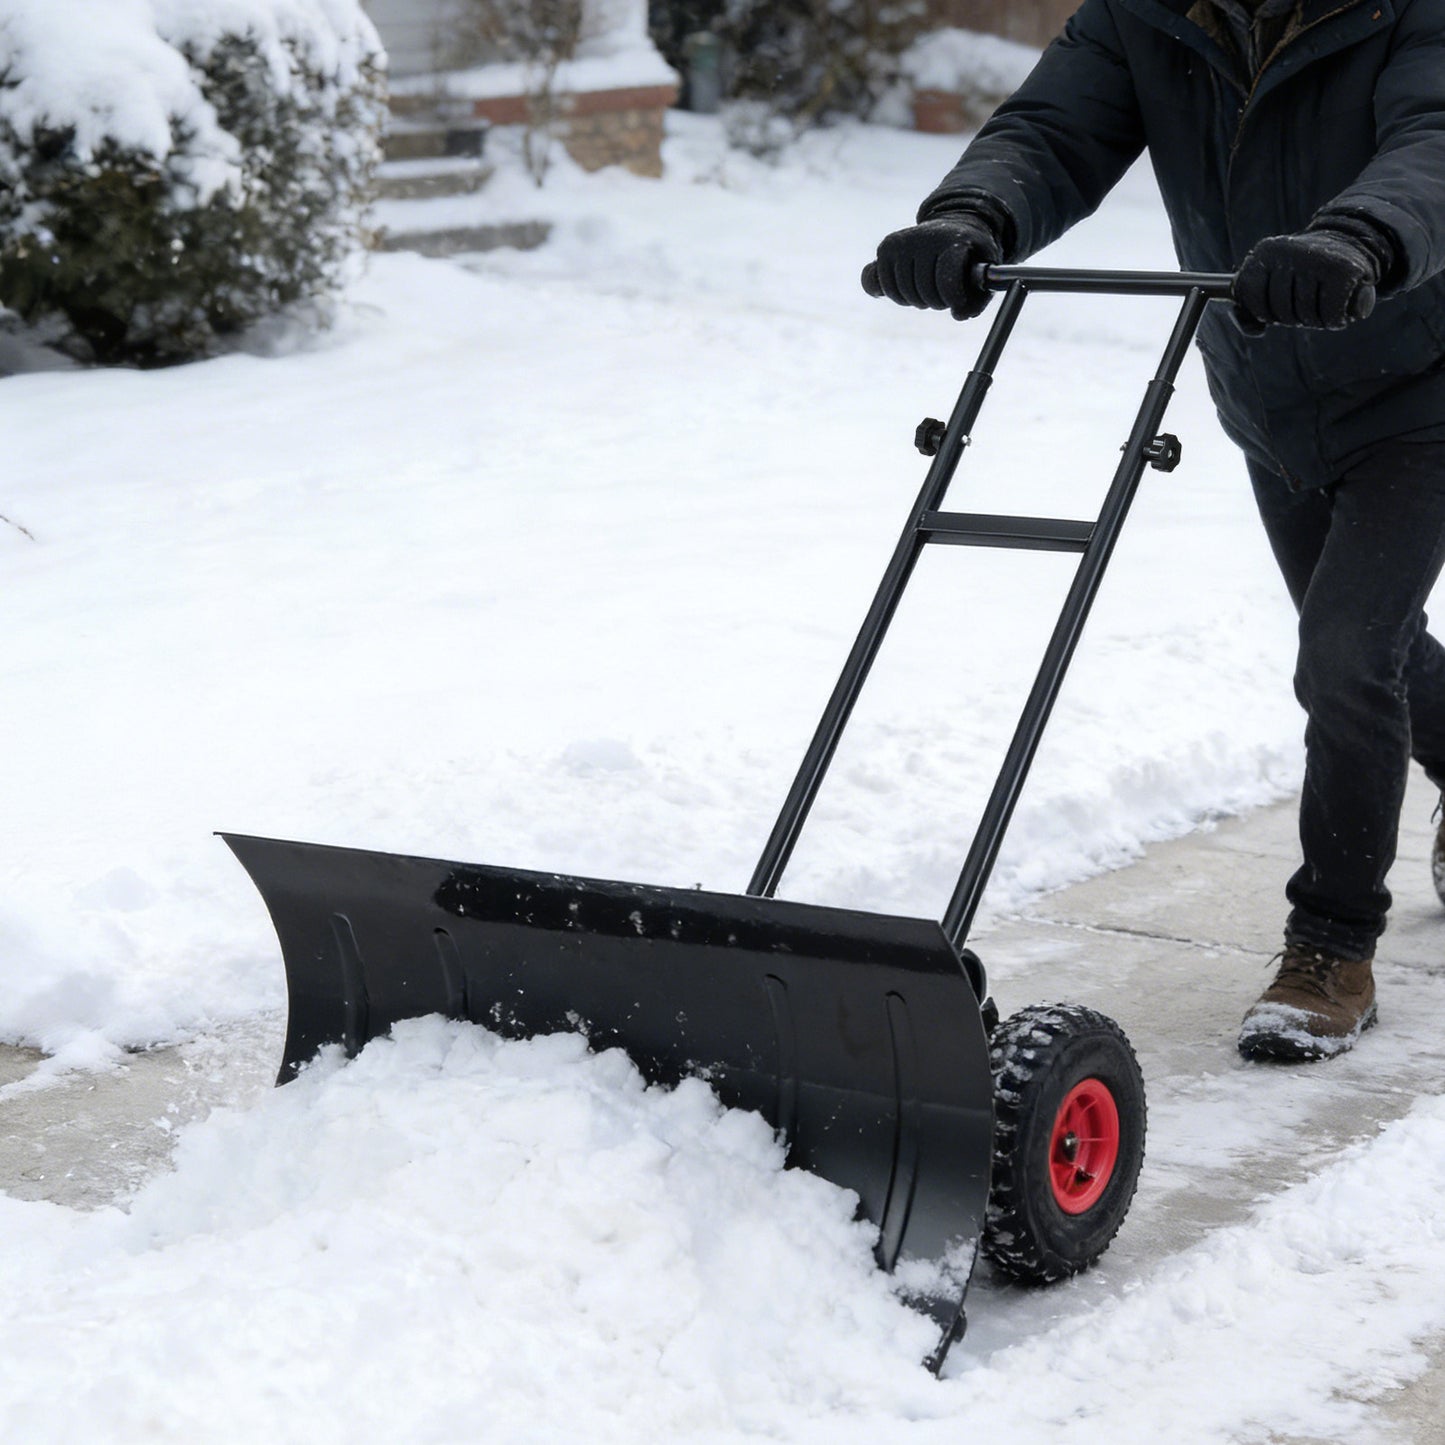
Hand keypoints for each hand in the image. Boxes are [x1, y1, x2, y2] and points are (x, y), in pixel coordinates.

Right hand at [862, 212, 1003, 320]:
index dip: (952, 298)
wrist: (953, 228)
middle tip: (943, 294)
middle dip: (935, 302)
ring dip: (915, 300)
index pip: (947, 279)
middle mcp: (927, 236)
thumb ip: (975, 302)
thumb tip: (957, 315)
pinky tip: (903, 289)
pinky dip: (891, 294)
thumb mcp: (982, 277)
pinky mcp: (886, 248)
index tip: (957, 302)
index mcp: (956, 240)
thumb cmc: (970, 259)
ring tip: (927, 289)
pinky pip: (877, 284)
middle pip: (924, 291)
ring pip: (900, 292)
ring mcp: (903, 240)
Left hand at [1233, 229, 1380, 330]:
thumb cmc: (1303, 276)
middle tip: (1304, 305)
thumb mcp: (1270, 288)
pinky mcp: (1343, 269)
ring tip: (1321, 305)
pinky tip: (1337, 311)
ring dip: (1314, 320)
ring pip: (1304, 313)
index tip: (1276, 306)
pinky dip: (1334, 320)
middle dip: (1291, 317)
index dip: (1262, 310)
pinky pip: (1330, 314)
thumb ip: (1249, 311)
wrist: (1348, 247)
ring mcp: (1316, 258)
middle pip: (1279, 309)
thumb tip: (1256, 331)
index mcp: (1266, 252)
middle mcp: (1289, 250)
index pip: (1248, 293)